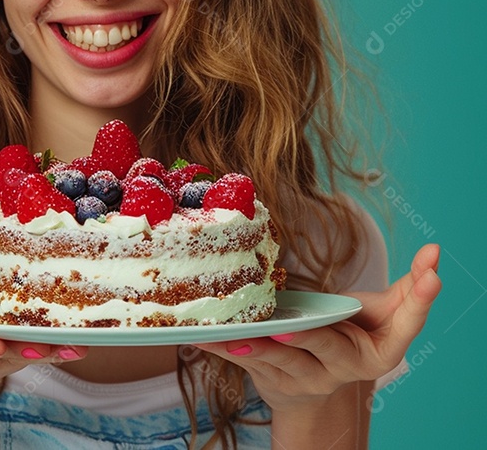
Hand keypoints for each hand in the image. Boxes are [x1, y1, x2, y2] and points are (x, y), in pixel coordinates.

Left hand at [190, 243, 440, 410]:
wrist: (319, 388)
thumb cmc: (353, 336)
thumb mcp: (383, 315)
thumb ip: (408, 287)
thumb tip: (435, 250)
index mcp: (381, 350)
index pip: (405, 323)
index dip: (419, 301)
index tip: (430, 276)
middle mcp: (345, 368)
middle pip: (328, 348)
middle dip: (308, 338)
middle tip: (286, 329)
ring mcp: (308, 378)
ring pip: (280, 361)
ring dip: (256, 348)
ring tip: (236, 335)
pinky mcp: (274, 381)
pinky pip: (247, 364)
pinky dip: (225, 350)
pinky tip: (203, 338)